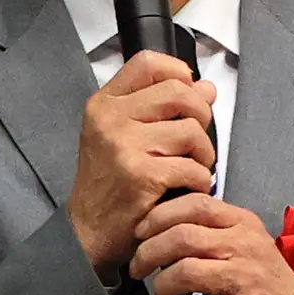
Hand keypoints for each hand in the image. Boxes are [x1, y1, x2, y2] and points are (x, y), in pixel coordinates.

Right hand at [67, 51, 215, 273]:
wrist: (87, 231)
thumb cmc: (109, 184)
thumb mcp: (124, 136)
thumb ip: (163, 108)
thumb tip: (206, 88)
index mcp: (105, 103)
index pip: (148, 63)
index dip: (178, 72)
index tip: (189, 92)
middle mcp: (111, 118)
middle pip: (178, 92)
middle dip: (201, 115)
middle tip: (197, 139)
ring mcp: (124, 146)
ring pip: (191, 130)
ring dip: (203, 153)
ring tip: (194, 167)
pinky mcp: (141, 175)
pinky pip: (192, 166)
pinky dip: (200, 180)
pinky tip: (189, 187)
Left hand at [129, 194, 293, 294]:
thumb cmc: (263, 279)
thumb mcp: (246, 242)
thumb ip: (213, 228)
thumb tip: (161, 222)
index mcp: (242, 222)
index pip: (195, 203)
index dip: (159, 215)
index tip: (140, 231)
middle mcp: (245, 245)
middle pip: (183, 237)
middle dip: (149, 252)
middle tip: (138, 267)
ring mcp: (247, 278)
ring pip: (186, 272)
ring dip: (162, 286)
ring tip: (161, 294)